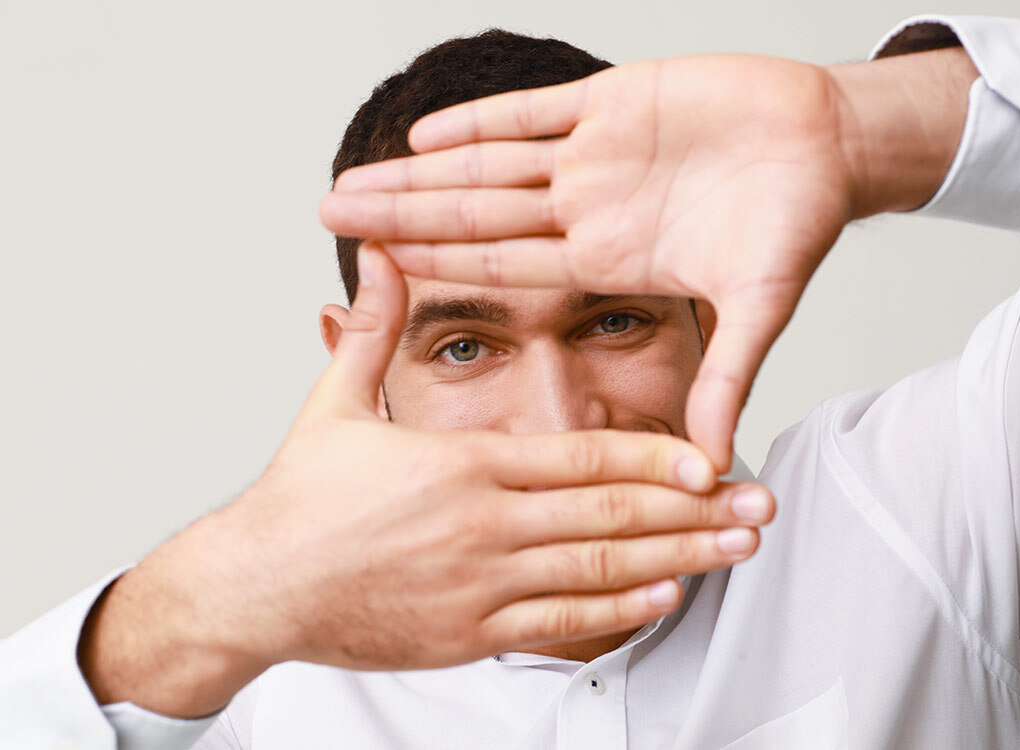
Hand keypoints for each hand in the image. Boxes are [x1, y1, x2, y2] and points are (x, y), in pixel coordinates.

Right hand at [78, 245, 775, 717]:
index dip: (652, 459)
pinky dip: (616, 613)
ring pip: (597, 573)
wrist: (255, 585)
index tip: (711, 457)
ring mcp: (478, 585)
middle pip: (608, 518)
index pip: (579, 460)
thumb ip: (375, 327)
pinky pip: (557, 626)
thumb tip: (385, 253)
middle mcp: (482, 526)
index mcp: (462, 465)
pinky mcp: (466, 634)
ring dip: (676, 559)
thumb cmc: (300, 497)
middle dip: (693, 511)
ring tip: (736, 550)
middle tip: (758, 505)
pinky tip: (665, 596)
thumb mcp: (337, 401)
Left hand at [320, 49, 976, 470]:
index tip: (376, 273)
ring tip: (354, 179)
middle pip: (474, 213)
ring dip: (420, 172)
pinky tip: (426, 133)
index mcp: (606, 257)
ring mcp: (595, 153)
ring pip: (488, 163)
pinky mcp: (616, 99)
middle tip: (328, 217)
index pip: (504, 267)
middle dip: (401, 215)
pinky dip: (481, 118)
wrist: (829, 144)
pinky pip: (535, 110)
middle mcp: (587, 206)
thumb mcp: (757, 307)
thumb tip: (712, 459)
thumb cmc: (797, 221)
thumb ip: (725, 375)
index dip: (439, 268)